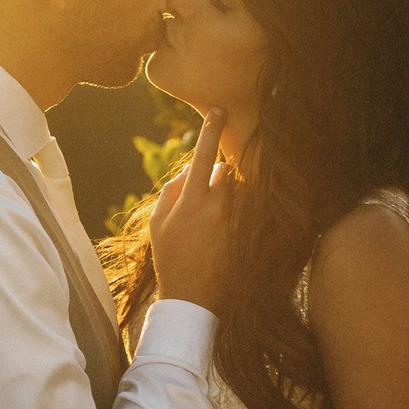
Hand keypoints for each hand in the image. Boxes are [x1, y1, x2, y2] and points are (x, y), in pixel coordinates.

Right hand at [150, 111, 232, 311]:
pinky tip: (227, 235)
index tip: (218, 110)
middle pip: (225, 171)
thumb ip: (170, 191)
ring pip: (239, 190)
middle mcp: (217, 206)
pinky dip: (241, 214)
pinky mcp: (250, 234)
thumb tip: (187, 171)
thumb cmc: (171, 259)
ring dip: (230, 197)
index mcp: (190, 201)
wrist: (193, 298)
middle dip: (217, 178)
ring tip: (215, 226)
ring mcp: (237, 221)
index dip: (210, 129)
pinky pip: (250, 210)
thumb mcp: (158, 224)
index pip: (201, 155)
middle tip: (205, 205)